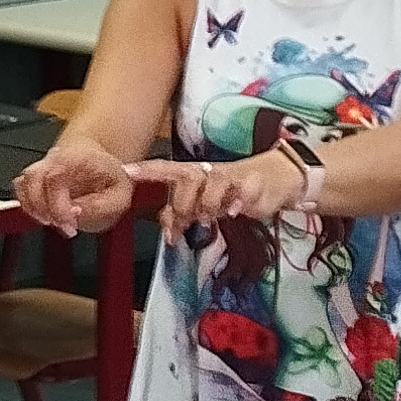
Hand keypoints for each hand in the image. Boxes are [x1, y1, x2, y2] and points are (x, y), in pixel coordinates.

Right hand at [13, 139, 144, 236]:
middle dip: (43, 209)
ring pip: (22, 184)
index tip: (70, 220)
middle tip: (64, 225)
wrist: (99, 162)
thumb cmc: (108, 177)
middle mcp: (54, 159)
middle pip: (32, 180)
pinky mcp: (33, 177)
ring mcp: (41, 166)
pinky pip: (20, 190)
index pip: (54, 178)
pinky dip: (28, 207)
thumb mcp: (120, 194)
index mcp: (76, 158)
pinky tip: (45, 215)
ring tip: (54, 221)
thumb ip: (101, 206)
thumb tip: (77, 214)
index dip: (57, 204)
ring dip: (34, 209)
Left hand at [137, 146, 304, 233]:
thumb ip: (180, 215)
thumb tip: (168, 232)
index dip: (146, 170)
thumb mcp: (201, 205)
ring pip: (214, 179)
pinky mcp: (256, 184)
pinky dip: (237, 202)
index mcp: (192, 174)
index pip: (165, 168)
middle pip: (188, 176)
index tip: (126, 173)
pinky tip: (233, 213)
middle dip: (182, 202)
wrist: (274, 177)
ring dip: (207, 202)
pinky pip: (244, 190)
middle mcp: (209, 172)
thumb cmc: (230, 192)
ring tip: (209, 219)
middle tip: (185, 222)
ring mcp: (233, 177)